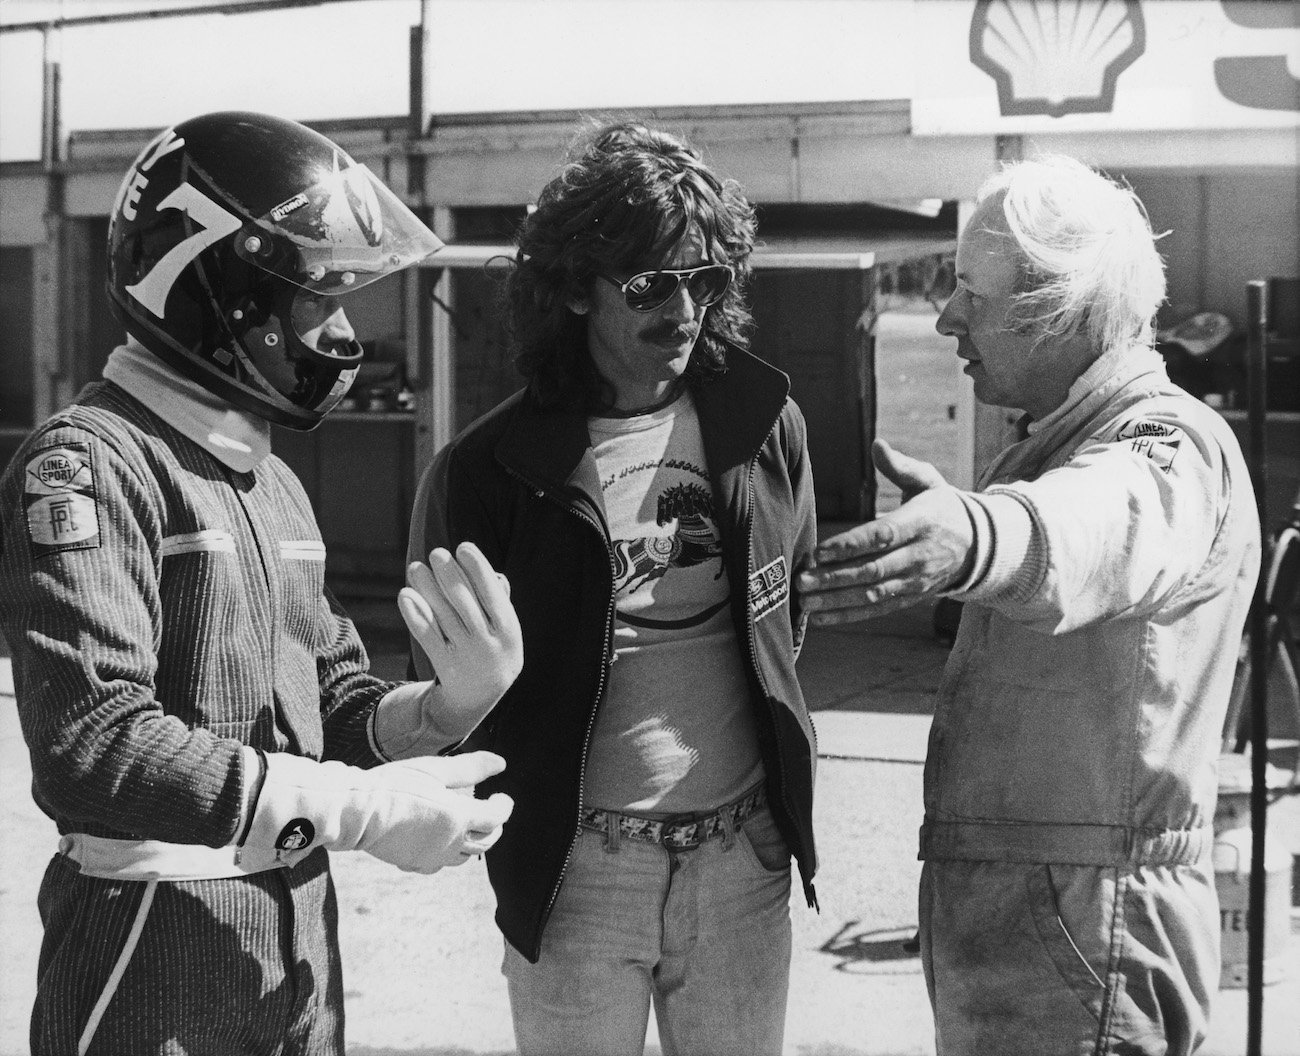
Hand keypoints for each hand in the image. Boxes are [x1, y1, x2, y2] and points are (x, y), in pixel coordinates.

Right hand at [359, 752, 514, 870]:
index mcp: (460, 817)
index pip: (496, 817)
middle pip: (486, 842)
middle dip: (494, 827)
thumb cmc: (395, 784)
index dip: (504, 806)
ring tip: (468, 827)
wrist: (356, 811)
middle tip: (491, 812)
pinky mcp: (413, 863)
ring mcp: (431, 857)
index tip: (502, 797)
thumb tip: (501, 764)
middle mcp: (451, 843)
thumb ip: (471, 768)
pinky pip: (438, 863)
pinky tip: (438, 842)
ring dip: (473, 842)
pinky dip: (446, 853)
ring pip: (464, 857)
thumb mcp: (435, 769)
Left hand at [398, 542, 522, 740]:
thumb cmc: (493, 650)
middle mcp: (488, 643)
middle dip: (449, 573)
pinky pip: (426, 636)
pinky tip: (406, 595)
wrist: (477, 699)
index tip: (463, 546)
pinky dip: (415, 614)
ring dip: (427, 587)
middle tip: (436, 553)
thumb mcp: (506, 630)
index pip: (492, 594)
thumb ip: (500, 601)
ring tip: (416, 568)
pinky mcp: (443, 664)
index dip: (478, 568)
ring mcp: (465, 656)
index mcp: (508, 630)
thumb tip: (490, 572)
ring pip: (442, 615)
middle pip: (465, 602)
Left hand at [796, 439, 974, 624]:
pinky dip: (848, 615)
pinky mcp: (910, 597)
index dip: (850, 545)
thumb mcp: (928, 480)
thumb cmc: (941, 506)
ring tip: (804, 602)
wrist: (978, 544)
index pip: (882, 536)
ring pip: (872, 594)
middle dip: (834, 577)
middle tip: (801, 580)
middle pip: (873, 570)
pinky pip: (877, 609)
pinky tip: (821, 618)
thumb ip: (900, 466)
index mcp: (920, 523)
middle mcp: (919, 556)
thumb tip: (877, 445)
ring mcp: (915, 581)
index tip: (819, 552)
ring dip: (836, 600)